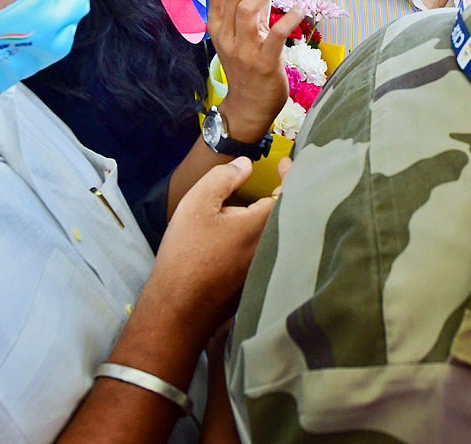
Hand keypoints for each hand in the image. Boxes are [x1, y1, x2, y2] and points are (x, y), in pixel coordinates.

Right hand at [150, 158, 278, 343]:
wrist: (180, 307)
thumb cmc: (187, 254)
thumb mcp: (197, 204)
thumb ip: (223, 177)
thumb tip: (245, 164)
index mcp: (263, 225)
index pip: (291, 192)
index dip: (291, 173)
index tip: (284, 163)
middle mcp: (273, 246)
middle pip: (290, 214)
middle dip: (286, 193)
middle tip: (278, 178)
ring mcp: (268, 266)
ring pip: (280, 233)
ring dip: (276, 215)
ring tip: (264, 200)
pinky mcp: (259, 280)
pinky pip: (272, 250)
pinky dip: (267, 234)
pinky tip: (250, 232)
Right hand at [207, 0, 305, 142]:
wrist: (248, 106)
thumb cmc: (245, 68)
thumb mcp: (236, 37)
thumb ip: (244, 12)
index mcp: (216, 25)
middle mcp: (225, 35)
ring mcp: (243, 50)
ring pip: (248, 8)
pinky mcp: (264, 62)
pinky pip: (276, 34)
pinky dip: (290, 17)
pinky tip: (301, 8)